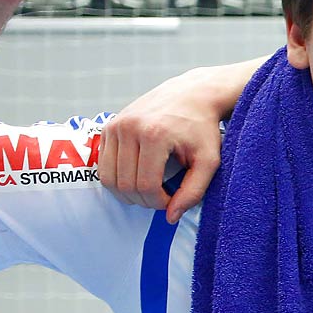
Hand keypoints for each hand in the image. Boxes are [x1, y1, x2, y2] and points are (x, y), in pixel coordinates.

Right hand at [97, 60, 256, 221]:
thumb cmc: (203, 129)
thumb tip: (171, 218)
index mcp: (154, 134)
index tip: (172, 200)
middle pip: (125, 184)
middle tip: (161, 197)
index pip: (146, 185)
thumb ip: (193, 191)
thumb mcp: (209, 161)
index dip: (158, 202)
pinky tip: (138, 175)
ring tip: (150, 189)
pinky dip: (117, 178)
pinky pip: (103, 165)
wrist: (192, 95)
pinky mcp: (107, 127)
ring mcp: (115, 126)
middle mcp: (129, 128)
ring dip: (127, 192)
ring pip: (109, 178)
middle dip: (143, 200)